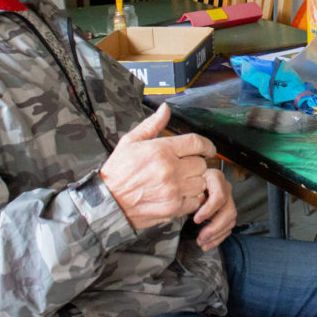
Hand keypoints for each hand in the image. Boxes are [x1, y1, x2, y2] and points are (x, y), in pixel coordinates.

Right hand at [99, 103, 217, 229]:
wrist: (107, 202)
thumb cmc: (118, 172)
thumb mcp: (130, 142)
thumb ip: (152, 125)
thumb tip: (165, 109)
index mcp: (161, 150)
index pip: (196, 142)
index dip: (207, 145)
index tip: (208, 149)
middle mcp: (170, 169)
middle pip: (201, 164)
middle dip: (195, 164)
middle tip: (185, 166)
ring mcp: (173, 190)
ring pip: (201, 183)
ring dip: (195, 181)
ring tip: (182, 181)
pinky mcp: (173, 207)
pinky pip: (195, 201)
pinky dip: (191, 198)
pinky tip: (179, 194)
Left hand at [193, 168, 236, 251]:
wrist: (190, 181)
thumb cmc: (188, 182)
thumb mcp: (187, 185)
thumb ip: (193, 194)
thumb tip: (199, 201)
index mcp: (216, 178)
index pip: (219, 196)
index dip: (209, 210)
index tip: (196, 220)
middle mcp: (226, 188)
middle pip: (229, 211)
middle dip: (214, 228)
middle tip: (201, 237)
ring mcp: (229, 199)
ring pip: (230, 220)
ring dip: (216, 235)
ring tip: (202, 243)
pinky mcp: (228, 210)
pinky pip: (228, 226)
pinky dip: (218, 237)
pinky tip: (208, 243)